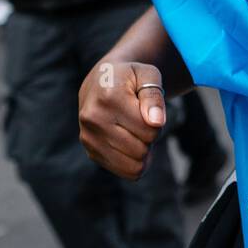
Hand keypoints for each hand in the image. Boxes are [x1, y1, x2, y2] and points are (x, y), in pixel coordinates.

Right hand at [79, 58, 165, 180]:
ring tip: (135, 130)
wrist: (100, 81)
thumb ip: (154, 96)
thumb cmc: (130, 77)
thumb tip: (156, 122)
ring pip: (134, 165)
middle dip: (150, 137)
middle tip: (142, 119)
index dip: (158, 122)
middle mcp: (93, 119)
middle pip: (141, 150)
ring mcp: (89, 138)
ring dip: (142, 150)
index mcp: (109, 97)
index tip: (149, 109)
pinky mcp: (90, 152)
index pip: (149, 130)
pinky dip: (134, 162)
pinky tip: (130, 143)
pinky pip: (124, 171)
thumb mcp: (148, 75)